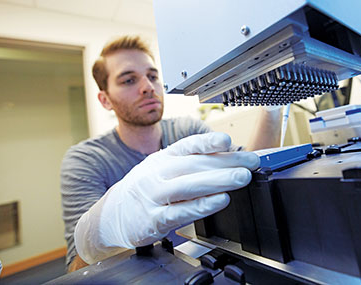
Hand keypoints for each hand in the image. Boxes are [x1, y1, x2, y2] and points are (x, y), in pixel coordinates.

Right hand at [75, 132, 259, 263]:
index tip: (227, 140)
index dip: (207, 142)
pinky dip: (201, 206)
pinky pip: (179, 212)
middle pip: (194, 165)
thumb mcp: (161, 168)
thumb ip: (189, 163)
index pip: (187, 146)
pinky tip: (220, 201)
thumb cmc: (144, 189)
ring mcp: (154, 196)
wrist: (110, 216)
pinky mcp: (153, 220)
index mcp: (162, 158)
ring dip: (218, 181)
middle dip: (226, 163)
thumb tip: (228, 159)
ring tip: (241, 178)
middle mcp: (157, 174)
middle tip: (250, 163)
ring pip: (188, 185)